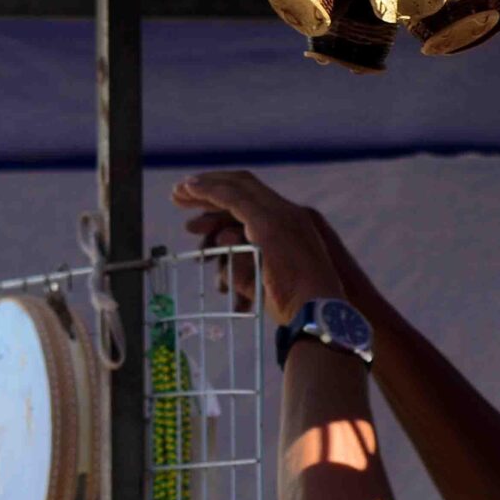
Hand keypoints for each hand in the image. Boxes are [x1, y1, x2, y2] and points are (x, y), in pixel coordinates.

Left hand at [171, 171, 363, 323]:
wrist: (320, 314)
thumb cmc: (300, 308)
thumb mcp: (268, 280)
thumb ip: (245, 259)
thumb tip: (219, 244)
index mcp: (296, 226)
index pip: (258, 200)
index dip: (229, 197)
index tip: (204, 205)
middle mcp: (290, 214)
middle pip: (246, 185)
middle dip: (213, 185)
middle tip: (185, 192)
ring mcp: (280, 216)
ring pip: (236, 187)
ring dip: (205, 187)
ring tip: (179, 193)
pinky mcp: (267, 224)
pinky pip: (231, 199)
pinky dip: (207, 191)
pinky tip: (188, 191)